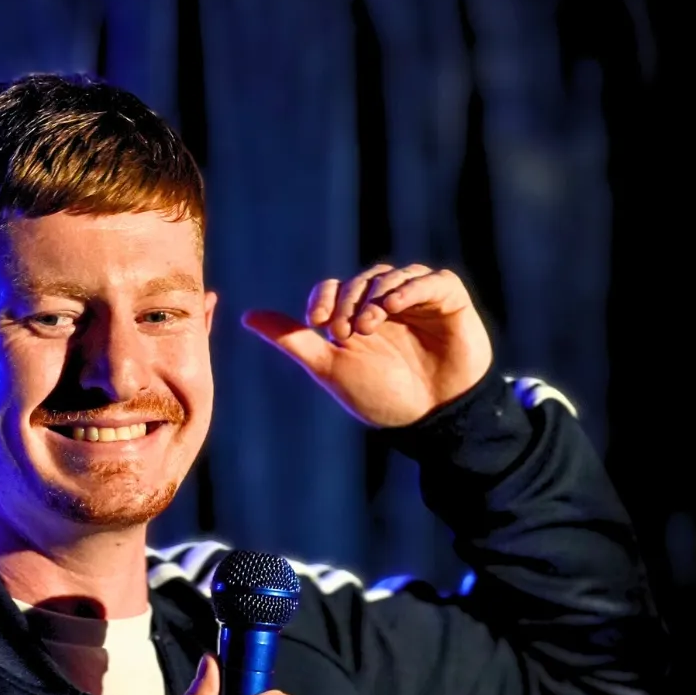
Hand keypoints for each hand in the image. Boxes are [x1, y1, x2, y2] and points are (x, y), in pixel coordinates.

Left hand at [242, 263, 492, 427]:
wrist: (429, 418)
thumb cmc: (380, 396)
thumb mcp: (329, 367)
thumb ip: (292, 340)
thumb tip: (247, 316)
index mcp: (355, 317)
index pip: (332, 289)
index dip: (322, 299)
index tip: (317, 324)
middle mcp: (385, 304)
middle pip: (359, 281)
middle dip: (346, 302)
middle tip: (343, 333)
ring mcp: (417, 300)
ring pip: (391, 276)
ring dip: (374, 296)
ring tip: (368, 325)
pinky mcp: (448, 300)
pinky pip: (430, 281)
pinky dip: (410, 288)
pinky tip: (394, 305)